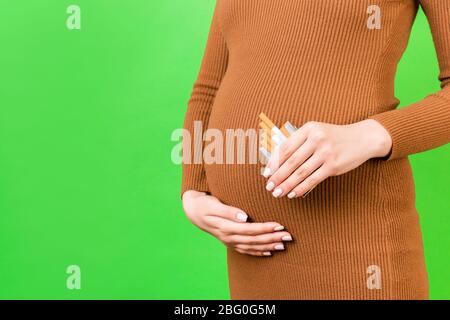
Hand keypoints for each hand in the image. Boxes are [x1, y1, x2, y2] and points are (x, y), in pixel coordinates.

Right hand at [182, 190, 292, 255]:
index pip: (249, 230)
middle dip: (272, 238)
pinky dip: (257, 252)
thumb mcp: (213, 204)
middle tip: (288, 236)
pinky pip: (245, 250)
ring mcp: (229, 241)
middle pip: (254, 240)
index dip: (265, 228)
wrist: (193, 210)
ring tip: (283, 245)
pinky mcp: (229, 241)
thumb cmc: (204, 204)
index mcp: (225, 227)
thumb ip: (228, 211)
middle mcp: (228, 236)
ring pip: (251, 246)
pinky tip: (268, 252)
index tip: (279, 225)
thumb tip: (244, 217)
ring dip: (268, 246)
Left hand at [263, 119, 391, 197]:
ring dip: (287, 185)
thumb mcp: (316, 132)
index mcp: (308, 129)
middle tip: (269, 186)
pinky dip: (301, 188)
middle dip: (277, 176)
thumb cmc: (333, 137)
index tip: (266, 174)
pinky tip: (293, 194)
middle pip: (291, 162)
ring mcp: (326, 153)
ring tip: (278, 193)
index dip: (274, 163)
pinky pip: (313, 179)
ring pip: (300, 173)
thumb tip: (277, 162)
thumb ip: (299, 143)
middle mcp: (316, 139)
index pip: (285, 148)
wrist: (362, 138)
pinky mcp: (333, 165)